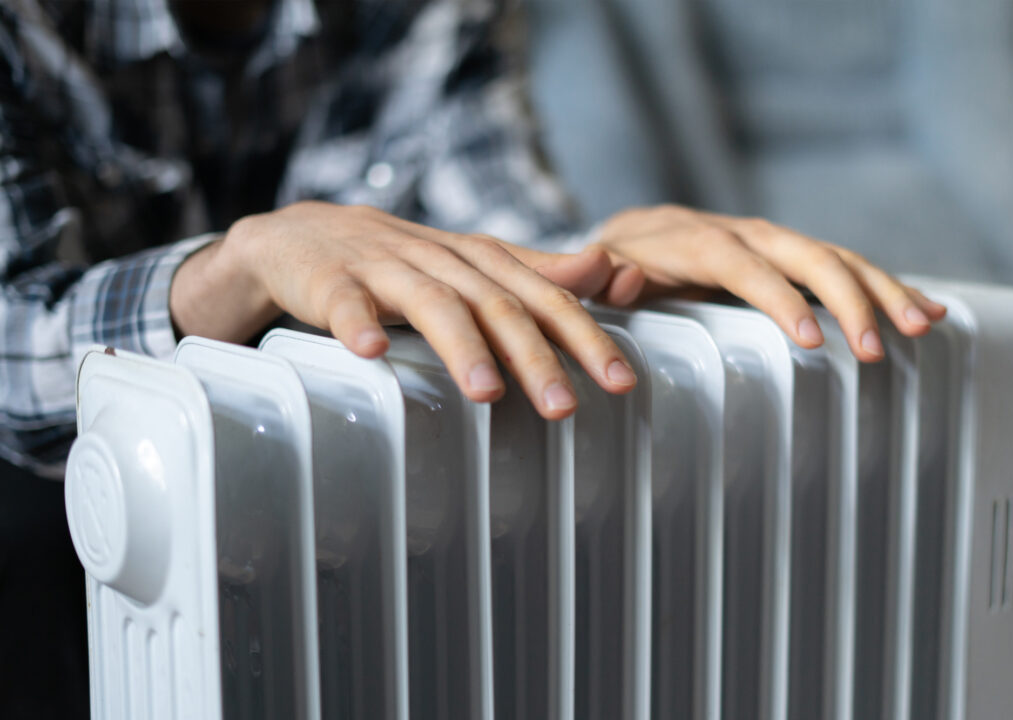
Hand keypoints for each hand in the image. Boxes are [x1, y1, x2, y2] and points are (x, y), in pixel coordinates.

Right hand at [170, 201, 637, 418]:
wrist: (303, 235)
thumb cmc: (402, 260)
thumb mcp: (474, 262)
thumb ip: (538, 271)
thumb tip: (605, 271)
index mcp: (482, 259)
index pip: (545, 298)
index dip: (586, 337)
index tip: (621, 381)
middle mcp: (442, 260)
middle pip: (497, 306)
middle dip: (535, 356)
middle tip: (565, 407)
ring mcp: (384, 267)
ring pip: (431, 304)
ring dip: (461, 346)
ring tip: (486, 392)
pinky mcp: (330, 280)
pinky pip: (343, 302)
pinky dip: (357, 322)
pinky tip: (369, 350)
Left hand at [590, 205, 946, 361]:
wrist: (633, 234)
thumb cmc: (614, 263)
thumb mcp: (596, 271)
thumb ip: (596, 275)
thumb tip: (612, 275)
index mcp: (697, 242)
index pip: (743, 265)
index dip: (778, 298)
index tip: (810, 339)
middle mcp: (745, 235)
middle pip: (806, 256)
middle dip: (847, 298)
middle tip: (875, 346)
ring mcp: (774, 244)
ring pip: (837, 258)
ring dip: (882, 290)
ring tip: (922, 324)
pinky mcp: (791, 258)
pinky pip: (843, 268)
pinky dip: (884, 287)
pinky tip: (924, 309)